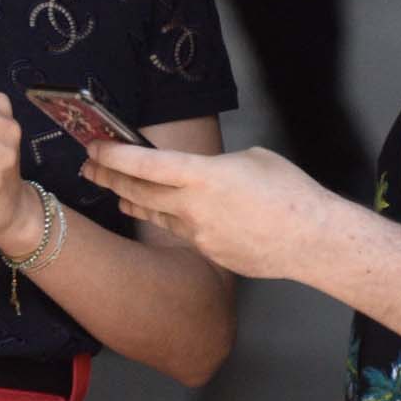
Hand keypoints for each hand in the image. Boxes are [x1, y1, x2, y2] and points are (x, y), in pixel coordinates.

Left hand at [84, 140, 337, 280]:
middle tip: (89, 169)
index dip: (114, 155)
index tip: (94, 147)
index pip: (145, 164)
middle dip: (109, 178)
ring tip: (116, 193)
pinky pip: (182, 233)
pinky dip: (170, 219)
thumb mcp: (252, 159)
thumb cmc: (290, 194)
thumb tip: (201, 174)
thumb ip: (215, 166)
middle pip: (139, 192)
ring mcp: (198, 235)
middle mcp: (193, 208)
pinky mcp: (208, 253)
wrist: (311, 240)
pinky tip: (165, 213)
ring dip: (133, 201)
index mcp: (204, 176)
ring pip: (157, 214)